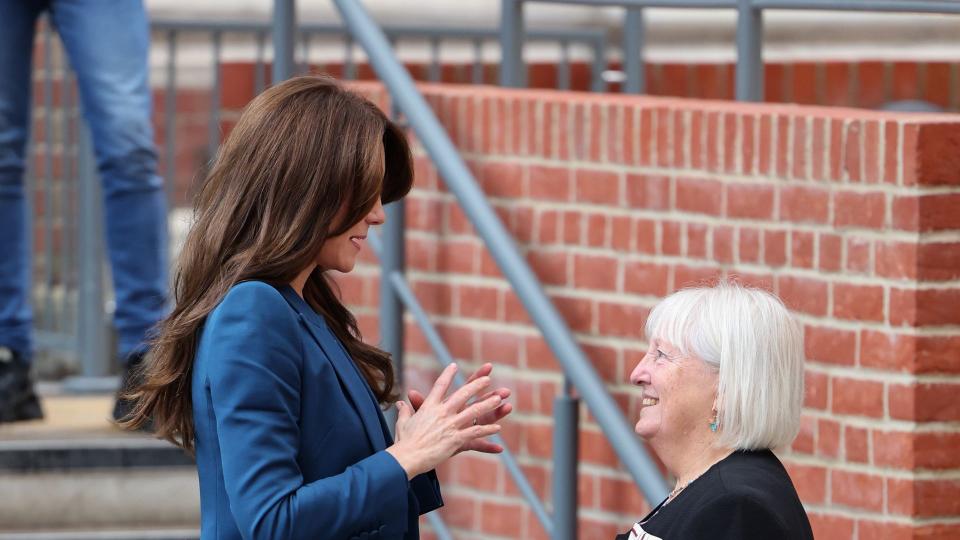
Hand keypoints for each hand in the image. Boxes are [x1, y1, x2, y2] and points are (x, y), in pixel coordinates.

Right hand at [386, 363, 502, 478]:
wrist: (406, 457)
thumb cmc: (404, 441)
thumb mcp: (403, 422)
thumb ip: (404, 411)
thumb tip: (399, 403)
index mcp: (429, 407)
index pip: (439, 386)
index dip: (447, 375)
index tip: (453, 366)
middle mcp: (441, 412)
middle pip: (462, 394)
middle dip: (476, 385)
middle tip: (487, 379)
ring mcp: (450, 425)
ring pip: (474, 411)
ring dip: (488, 404)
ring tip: (500, 399)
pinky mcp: (456, 439)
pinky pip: (475, 432)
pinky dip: (487, 430)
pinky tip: (498, 428)